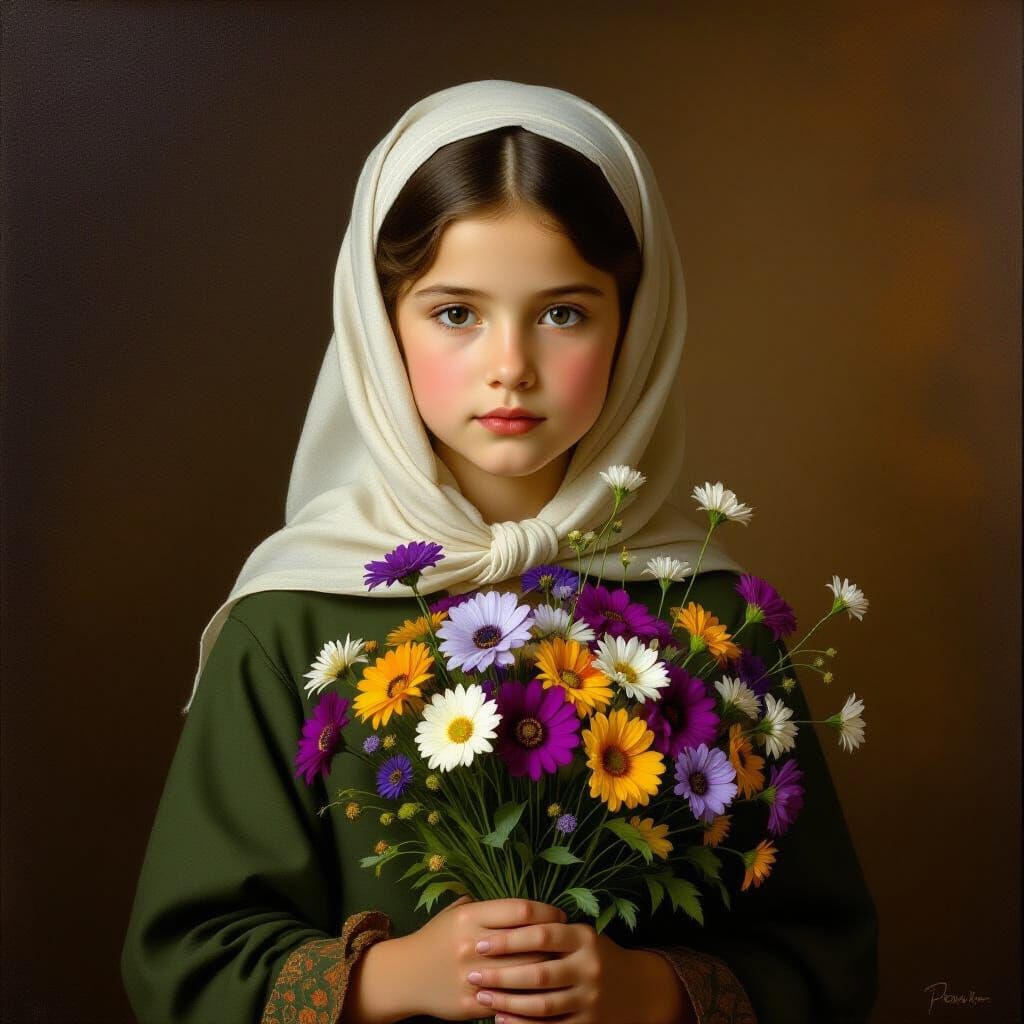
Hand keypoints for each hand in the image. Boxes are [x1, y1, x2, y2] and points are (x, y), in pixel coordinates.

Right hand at [396, 894, 567, 1021]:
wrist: (404, 976)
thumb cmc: (435, 938)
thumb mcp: (454, 913)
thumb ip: (486, 907)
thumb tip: (525, 907)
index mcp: (469, 916)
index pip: (521, 910)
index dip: (547, 912)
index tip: (560, 916)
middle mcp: (471, 944)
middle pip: (529, 942)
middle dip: (553, 942)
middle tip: (567, 942)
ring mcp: (471, 976)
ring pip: (524, 973)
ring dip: (547, 969)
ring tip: (560, 965)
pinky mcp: (471, 1003)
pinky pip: (510, 1001)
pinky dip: (529, 996)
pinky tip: (542, 992)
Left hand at [466, 920, 688, 1023]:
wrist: (639, 989)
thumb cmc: (596, 955)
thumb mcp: (581, 935)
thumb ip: (550, 930)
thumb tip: (499, 923)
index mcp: (584, 938)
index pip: (542, 934)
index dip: (509, 939)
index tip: (481, 943)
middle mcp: (588, 967)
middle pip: (539, 972)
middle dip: (502, 974)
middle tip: (473, 973)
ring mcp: (590, 998)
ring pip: (542, 1004)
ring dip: (508, 1002)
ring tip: (482, 996)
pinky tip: (502, 1020)